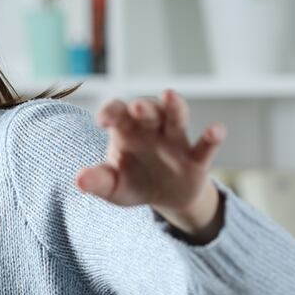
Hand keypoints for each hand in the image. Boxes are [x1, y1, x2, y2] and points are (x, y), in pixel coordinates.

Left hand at [78, 89, 227, 239]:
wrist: (166, 199)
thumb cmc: (134, 183)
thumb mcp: (113, 186)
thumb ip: (98, 181)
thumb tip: (78, 181)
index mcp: (126, 131)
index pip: (116, 112)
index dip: (110, 112)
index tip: (102, 121)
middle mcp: (151, 130)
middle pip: (148, 110)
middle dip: (143, 107)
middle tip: (137, 108)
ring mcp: (175, 141)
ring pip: (176, 117)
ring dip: (174, 107)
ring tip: (170, 96)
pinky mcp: (196, 159)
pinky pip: (205, 146)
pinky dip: (211, 137)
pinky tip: (217, 130)